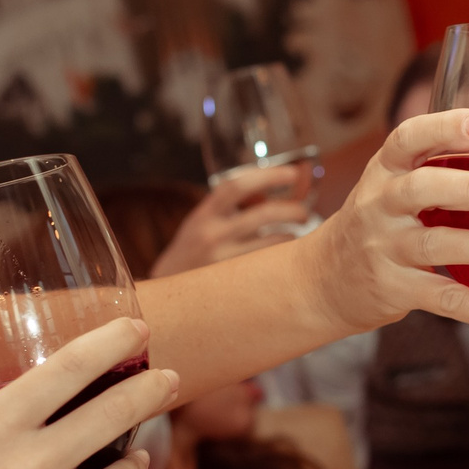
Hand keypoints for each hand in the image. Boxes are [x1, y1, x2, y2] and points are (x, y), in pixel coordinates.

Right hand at [149, 165, 310, 276]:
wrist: (164, 295)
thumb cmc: (192, 255)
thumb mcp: (201, 224)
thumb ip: (230, 209)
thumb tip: (273, 193)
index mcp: (203, 215)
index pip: (237, 186)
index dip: (269, 175)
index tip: (294, 173)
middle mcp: (211, 235)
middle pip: (263, 214)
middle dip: (292, 209)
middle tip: (304, 213)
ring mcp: (222, 261)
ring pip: (273, 242)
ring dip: (293, 236)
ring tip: (298, 236)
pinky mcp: (232, 284)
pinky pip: (270, 267)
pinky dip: (284, 258)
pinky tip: (288, 259)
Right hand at [300, 109, 468, 333]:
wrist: (323, 279)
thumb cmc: (376, 223)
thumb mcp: (391, 186)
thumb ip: (439, 170)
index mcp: (385, 171)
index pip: (408, 140)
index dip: (443, 128)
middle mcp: (380, 205)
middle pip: (420, 189)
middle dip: (468, 189)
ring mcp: (384, 249)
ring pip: (433, 245)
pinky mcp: (394, 290)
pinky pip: (441, 298)